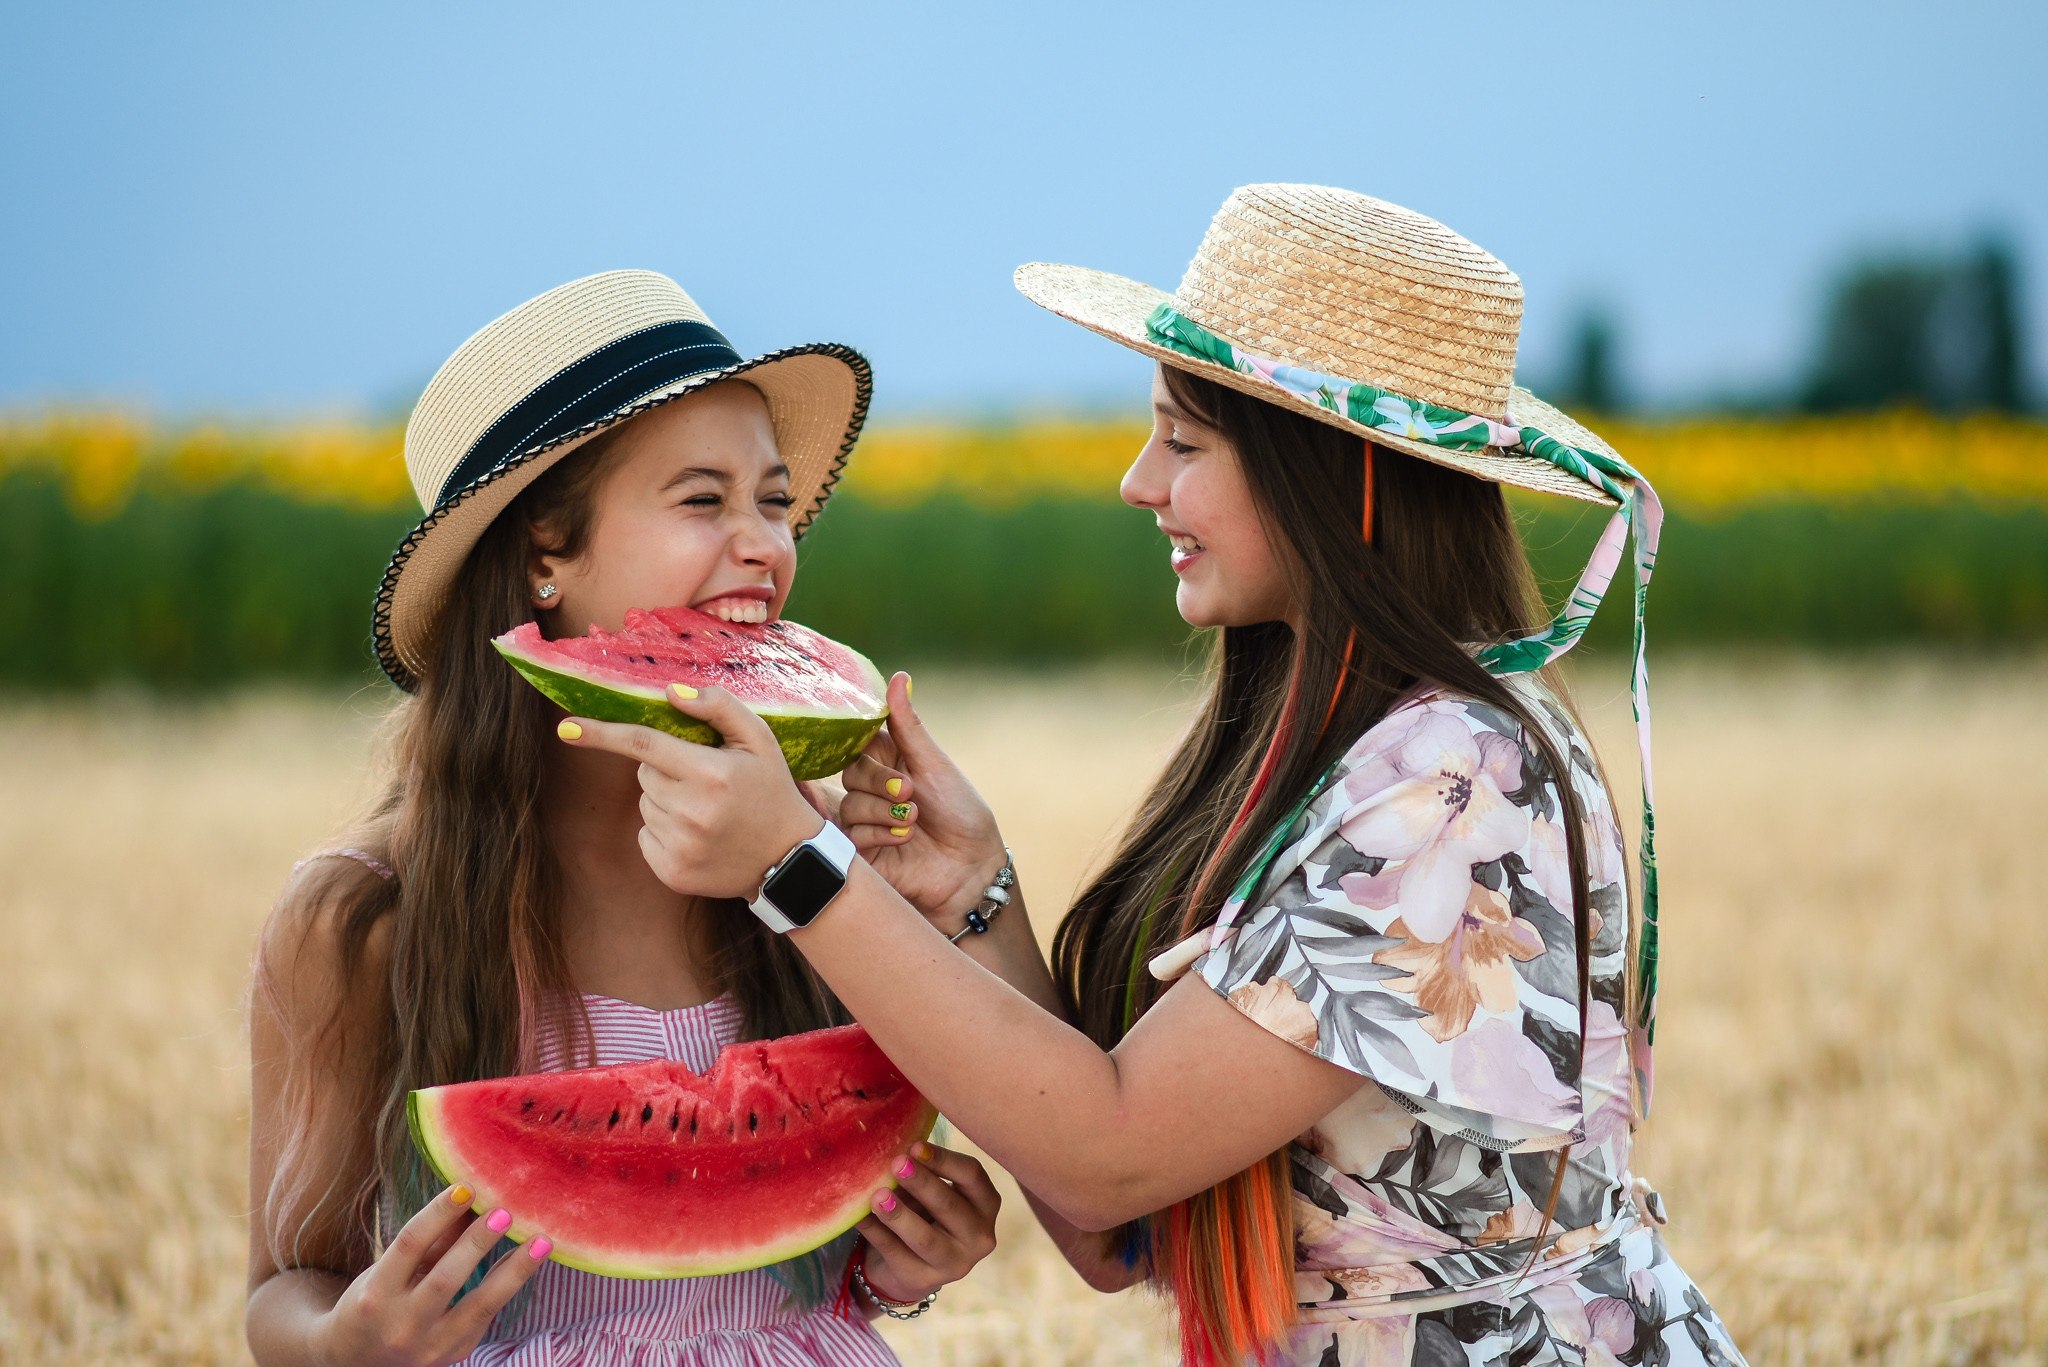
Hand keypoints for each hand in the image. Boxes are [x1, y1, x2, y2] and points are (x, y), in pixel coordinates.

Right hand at [312, 1186, 548, 1366]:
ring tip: (541, 1241)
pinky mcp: (455, 1352)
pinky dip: (509, 1285)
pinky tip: (530, 1261)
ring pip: (479, 1304)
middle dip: (478, 1243)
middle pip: (445, 1278)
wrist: (360, 1360)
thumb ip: (431, 1239)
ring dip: (515, 1270)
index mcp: (376, 1293)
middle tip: (506, 1212)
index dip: (439, 1213)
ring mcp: (430, 1345)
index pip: (410, 1244)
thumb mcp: (390, 1269)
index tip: (467, 1186)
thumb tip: (471, 1194)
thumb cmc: (378, 1299)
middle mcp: (401, 1324)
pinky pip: (488, 1314)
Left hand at [558, 686, 821, 899]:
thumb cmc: (772, 791)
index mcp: (711, 774)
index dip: (603, 733)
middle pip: (643, 774)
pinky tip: (699, 836)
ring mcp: (680, 846)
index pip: (644, 745)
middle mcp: (692, 812)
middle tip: (704, 781)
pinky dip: (664, 832)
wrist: (790, 861)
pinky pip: (646, 837)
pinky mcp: (672, 872)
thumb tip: (670, 693)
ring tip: (707, 812)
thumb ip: (718, 708)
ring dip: (666, 801)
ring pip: (645, 805)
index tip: (566, 727)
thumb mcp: (760, 740)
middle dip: (665, 770)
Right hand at [838, 674, 1006, 928]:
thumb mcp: (934, 765)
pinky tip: (904, 840)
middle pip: (850, 770)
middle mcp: (874, 789)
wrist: (972, 870)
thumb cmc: (962, 815)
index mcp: (891, 762)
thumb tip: (899, 676)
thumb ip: (908, 726)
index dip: (868, 745)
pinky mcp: (861, 852)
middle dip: (880, 780)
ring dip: (884, 811)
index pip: (859, 740)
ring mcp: (865, 821)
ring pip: (849, 802)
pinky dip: (880, 833)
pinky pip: (851, 833)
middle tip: (910, 792)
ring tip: (914, 821)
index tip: (887, 752)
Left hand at [856, 1141, 1001, 1305]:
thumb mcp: (932, 1192)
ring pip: (925, 1237)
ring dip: (900, 1215)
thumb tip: (896, 1155)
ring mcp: (955, 1264)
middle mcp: (979, 1236)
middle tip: (896, 1163)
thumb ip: (922, 1174)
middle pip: (950, 1205)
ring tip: (878, 1196)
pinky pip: (896, 1254)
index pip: (972, 1175)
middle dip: (921, 1183)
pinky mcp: (924, 1280)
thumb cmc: (926, 1213)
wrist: (912, 1266)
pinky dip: (876, 1233)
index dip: (943, 1159)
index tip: (914, 1146)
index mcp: (986, 1204)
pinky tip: (859, 1217)